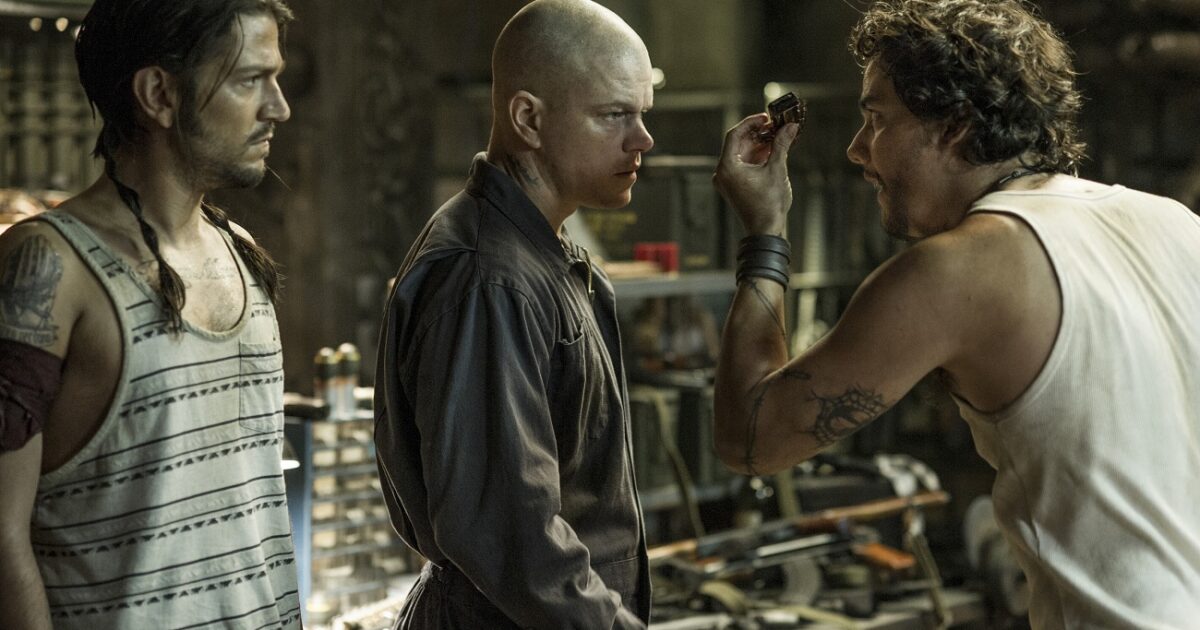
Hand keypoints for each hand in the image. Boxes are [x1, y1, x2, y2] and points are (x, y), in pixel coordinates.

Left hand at [713, 114, 799, 235]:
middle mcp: (722, 172)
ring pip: (742, 154)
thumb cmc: (769, 204)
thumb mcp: (777, 169)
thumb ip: (781, 145)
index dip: (751, 123)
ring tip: (777, 136)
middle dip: (757, 133)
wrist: (765, 230)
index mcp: (727, 167)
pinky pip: (743, 164)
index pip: (735, 135)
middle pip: (738, 143)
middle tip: (775, 125)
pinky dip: (756, 156)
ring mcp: (727, 180)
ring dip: (758, 144)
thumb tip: (790, 127)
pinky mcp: (734, 186)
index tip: (766, 117)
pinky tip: (772, 150)